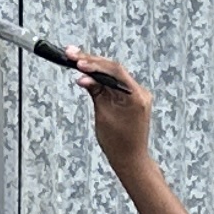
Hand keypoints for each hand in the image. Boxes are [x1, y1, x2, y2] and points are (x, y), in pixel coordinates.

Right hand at [72, 51, 156, 174]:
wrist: (131, 159)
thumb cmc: (117, 143)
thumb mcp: (102, 114)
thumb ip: (95, 92)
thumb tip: (83, 78)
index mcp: (135, 96)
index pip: (114, 71)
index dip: (94, 64)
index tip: (77, 62)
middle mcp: (140, 92)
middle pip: (114, 70)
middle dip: (92, 62)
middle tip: (72, 54)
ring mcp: (138, 94)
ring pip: (114, 75)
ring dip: (96, 68)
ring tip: (76, 60)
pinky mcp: (133, 98)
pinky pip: (117, 83)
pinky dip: (103, 79)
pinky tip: (88, 73)